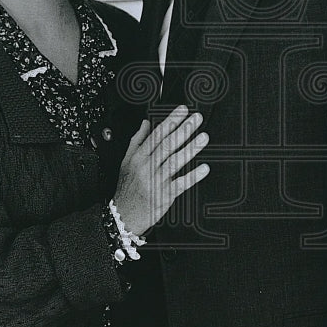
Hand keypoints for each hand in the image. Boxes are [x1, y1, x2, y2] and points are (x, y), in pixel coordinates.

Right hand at [113, 105, 209, 236]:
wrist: (123, 215)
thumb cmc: (126, 188)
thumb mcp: (126, 161)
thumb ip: (137, 140)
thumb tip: (146, 123)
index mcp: (138, 157)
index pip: (157, 135)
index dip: (171, 121)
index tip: (182, 111)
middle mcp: (147, 167)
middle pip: (167, 145)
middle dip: (183, 130)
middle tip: (197, 119)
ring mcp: (156, 181)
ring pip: (175, 162)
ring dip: (190, 149)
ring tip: (203, 137)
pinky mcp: (164, 195)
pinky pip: (181, 184)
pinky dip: (193, 176)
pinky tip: (204, 168)